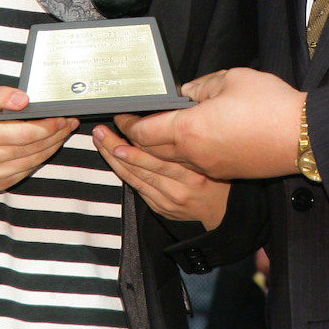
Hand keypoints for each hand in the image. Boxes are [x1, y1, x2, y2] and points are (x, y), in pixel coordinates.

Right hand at [0, 85, 76, 189]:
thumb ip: (2, 94)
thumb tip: (23, 99)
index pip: (27, 133)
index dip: (50, 126)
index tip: (63, 117)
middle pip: (34, 148)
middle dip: (57, 134)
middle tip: (69, 122)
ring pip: (34, 161)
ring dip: (53, 146)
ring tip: (63, 132)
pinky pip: (28, 171)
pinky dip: (41, 158)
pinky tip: (49, 145)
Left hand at [94, 121, 230, 229]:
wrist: (226, 213)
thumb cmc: (223, 179)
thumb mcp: (213, 154)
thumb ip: (191, 138)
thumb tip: (167, 115)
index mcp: (195, 169)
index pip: (158, 148)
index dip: (138, 133)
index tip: (125, 119)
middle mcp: (180, 185)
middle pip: (141, 162)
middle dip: (117, 144)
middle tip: (102, 131)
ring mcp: (168, 198)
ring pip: (135, 176)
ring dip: (114, 158)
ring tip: (101, 142)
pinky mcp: (161, 207)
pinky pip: (138, 188)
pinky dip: (125, 173)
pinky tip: (115, 160)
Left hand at [116, 69, 302, 179]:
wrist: (302, 138)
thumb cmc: (271, 108)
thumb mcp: (233, 79)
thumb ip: (202, 85)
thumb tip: (187, 92)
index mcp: (190, 129)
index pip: (145, 131)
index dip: (128, 123)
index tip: (120, 115)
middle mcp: (193, 155)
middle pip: (149, 153)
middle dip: (128, 142)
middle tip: (114, 133)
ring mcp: (208, 168)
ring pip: (166, 166)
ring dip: (145, 157)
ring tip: (129, 148)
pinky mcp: (222, 173)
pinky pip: (187, 170)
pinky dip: (171, 164)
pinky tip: (171, 154)